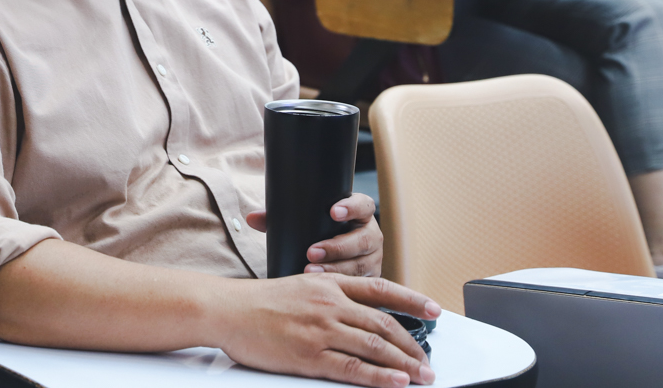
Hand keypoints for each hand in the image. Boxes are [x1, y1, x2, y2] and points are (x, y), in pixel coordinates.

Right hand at [215, 273, 440, 385]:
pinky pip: (353, 368)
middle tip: (428, 362)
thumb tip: (357, 313)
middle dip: (413, 345)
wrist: (227, 309)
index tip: (435, 310)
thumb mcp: (300, 285)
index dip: (412, 300)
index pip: (381, 289)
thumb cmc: (259, 301)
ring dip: (405, 364)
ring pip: (375, 347)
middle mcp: (330, 304)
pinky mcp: (310, 356)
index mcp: (329, 283)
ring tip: (422, 376)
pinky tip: (396, 383)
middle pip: (384, 324)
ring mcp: (321, 330)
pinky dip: (380, 377)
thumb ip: (330, 296)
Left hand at [246, 193, 381, 275]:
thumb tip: (251, 218)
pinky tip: (325, 290)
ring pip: (361, 265)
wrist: (334, 258)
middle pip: (363, 239)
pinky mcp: (370, 280)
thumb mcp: (304, 223)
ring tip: (310, 271)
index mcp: (360, 213)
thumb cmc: (317, 234)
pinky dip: (342, 286)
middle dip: (337, 247)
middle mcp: (371, 235)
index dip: (351, 208)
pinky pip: (361, 286)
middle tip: (311, 252)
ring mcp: (373, 259)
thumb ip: (279, 218)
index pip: (363, 205)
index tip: (333, 212)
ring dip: (336, 269)